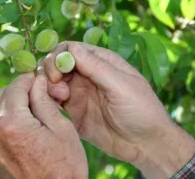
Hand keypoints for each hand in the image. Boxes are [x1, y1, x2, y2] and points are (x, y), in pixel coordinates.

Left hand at [0, 73, 87, 178]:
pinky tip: (13, 125)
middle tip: (31, 93)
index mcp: (12, 124)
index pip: (15, 88)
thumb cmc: (64, 169)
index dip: (27, 79)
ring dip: (3, 103)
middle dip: (14, 89)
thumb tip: (37, 82)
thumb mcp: (62, 130)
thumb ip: (45, 102)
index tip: (36, 78)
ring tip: (23, 109)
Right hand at [43, 42, 194, 178]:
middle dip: (51, 72)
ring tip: (60, 100)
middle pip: (57, 65)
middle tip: (58, 88)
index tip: (58, 72)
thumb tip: (71, 48)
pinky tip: (57, 111)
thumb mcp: (122, 86)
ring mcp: (78, 94)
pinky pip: (53, 104)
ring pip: (51, 83)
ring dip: (48, 89)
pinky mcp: (73, 113)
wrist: (146, 145)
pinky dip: (48, 104)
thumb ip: (97, 67)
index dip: (59, 57)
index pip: (70, 49)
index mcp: (100, 62)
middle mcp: (86, 75)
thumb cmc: (142, 110)